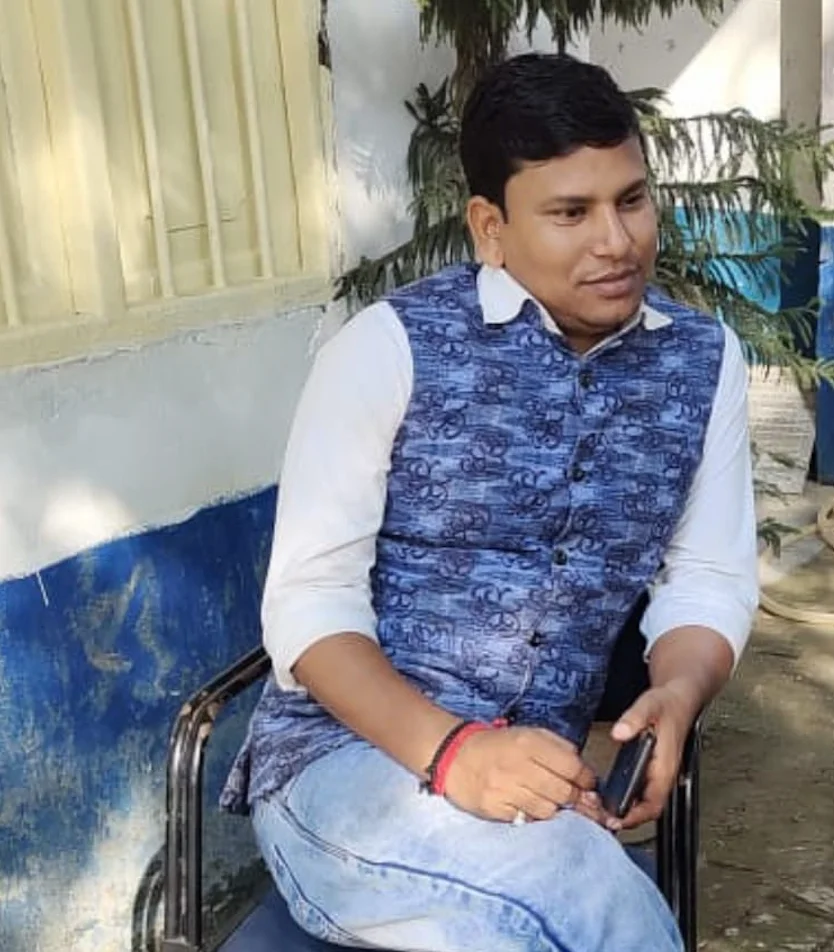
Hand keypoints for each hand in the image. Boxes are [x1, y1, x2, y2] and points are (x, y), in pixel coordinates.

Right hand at [443, 725, 607, 825]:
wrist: (455, 756)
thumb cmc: (498, 746)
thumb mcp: (529, 734)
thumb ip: (559, 748)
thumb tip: (585, 772)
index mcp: (528, 742)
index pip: (572, 767)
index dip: (586, 779)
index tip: (587, 783)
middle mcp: (518, 765)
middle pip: (563, 793)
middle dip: (575, 798)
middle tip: (573, 797)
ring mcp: (505, 789)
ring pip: (548, 811)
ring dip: (554, 808)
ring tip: (546, 798)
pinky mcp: (494, 808)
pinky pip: (527, 820)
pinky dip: (532, 815)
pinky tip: (527, 805)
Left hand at [608, 679, 699, 829]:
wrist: (680, 698)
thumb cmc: (668, 704)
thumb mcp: (649, 705)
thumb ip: (634, 719)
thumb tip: (619, 733)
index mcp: (665, 767)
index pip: (653, 804)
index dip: (635, 817)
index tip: (614, 820)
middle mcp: (663, 775)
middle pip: (646, 809)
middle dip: (623, 817)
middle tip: (597, 815)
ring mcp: (657, 774)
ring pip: (641, 803)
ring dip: (621, 809)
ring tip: (596, 808)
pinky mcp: (651, 769)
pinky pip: (638, 791)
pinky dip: (623, 797)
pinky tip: (605, 794)